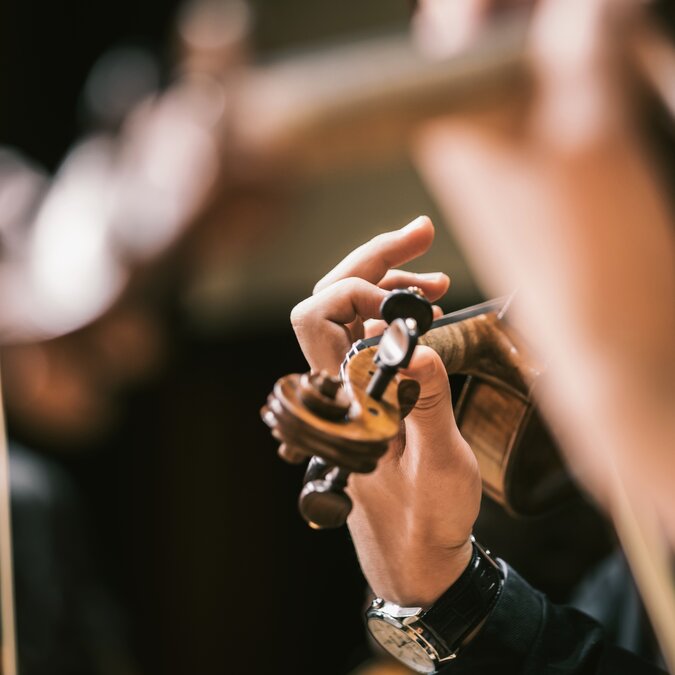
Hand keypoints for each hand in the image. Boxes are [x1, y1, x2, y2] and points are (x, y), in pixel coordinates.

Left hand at [290, 216, 480, 606]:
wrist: (417, 559)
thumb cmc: (425, 524)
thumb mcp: (439, 468)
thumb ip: (428, 406)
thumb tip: (417, 348)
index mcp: (342, 404)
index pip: (316, 319)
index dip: (353, 290)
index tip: (407, 297)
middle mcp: (337, 391)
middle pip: (331, 300)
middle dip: (373, 261)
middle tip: (421, 236)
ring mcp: (351, 392)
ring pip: (350, 315)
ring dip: (387, 283)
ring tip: (435, 277)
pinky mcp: (369, 398)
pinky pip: (370, 339)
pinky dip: (396, 314)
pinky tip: (426, 310)